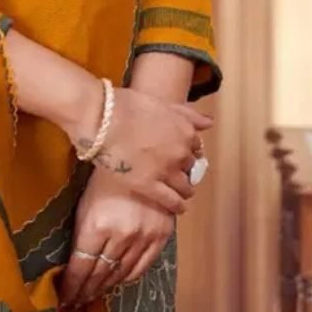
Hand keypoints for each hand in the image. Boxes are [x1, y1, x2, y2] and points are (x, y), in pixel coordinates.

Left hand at [59, 168, 175, 306]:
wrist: (140, 159)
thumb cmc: (105, 177)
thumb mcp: (85, 203)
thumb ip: (81, 234)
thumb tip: (74, 262)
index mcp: (96, 225)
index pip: (81, 266)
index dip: (72, 285)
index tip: (65, 297)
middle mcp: (120, 236)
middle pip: (99, 273)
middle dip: (86, 290)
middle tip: (77, 301)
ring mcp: (142, 238)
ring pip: (120, 273)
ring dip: (105, 286)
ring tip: (94, 294)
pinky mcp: (159, 237)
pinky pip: (142, 267)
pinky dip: (128, 278)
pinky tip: (118, 280)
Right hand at [64, 82, 212, 215]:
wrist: (101, 117)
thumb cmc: (126, 105)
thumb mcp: (161, 103)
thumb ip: (187, 114)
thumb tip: (210, 123)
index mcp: (185, 130)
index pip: (196, 146)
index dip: (189, 151)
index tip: (182, 154)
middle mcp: (181, 152)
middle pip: (191, 167)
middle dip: (186, 169)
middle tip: (176, 171)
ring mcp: (166, 171)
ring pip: (185, 187)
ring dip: (185, 189)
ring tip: (180, 192)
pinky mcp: (149, 186)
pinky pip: (171, 202)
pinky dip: (177, 206)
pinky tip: (178, 208)